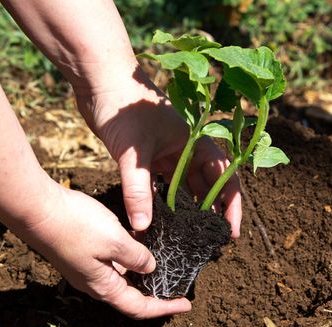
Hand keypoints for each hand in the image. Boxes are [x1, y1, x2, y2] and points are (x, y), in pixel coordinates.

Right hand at [18, 183, 190, 318]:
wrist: (38, 209)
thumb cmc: (76, 226)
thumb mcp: (115, 241)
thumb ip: (136, 257)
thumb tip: (150, 268)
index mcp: (104, 286)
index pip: (139, 307)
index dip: (164, 308)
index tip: (185, 304)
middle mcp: (96, 282)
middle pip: (131, 295)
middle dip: (156, 291)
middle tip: (177, 284)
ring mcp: (88, 268)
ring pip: (123, 276)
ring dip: (144, 271)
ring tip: (165, 261)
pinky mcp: (84, 252)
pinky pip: (113, 261)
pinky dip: (130, 255)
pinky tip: (141, 241)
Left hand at [75, 67, 241, 236]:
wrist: (100, 80)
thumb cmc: (124, 107)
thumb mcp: (134, 152)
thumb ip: (138, 190)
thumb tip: (143, 227)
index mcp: (196, 142)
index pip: (224, 176)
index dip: (231, 205)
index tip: (231, 231)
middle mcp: (186, 150)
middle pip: (205, 186)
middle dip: (210, 213)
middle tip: (210, 241)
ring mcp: (167, 154)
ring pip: (183, 188)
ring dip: (185, 210)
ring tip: (187, 237)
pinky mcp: (148, 158)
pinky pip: (160, 185)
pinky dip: (160, 203)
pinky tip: (158, 221)